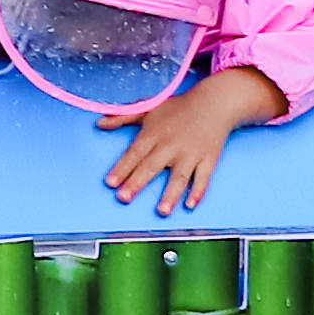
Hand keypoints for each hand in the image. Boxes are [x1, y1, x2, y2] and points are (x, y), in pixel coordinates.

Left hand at [100, 63, 284, 214]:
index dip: (121, 168)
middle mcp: (171, 145)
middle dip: (137, 182)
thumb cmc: (178, 107)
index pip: (134, 154)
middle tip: (124, 198)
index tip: (110, 183)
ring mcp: (191, 154)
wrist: (213, 103)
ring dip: (170, 194)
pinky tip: (190, 204)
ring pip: (179, 177)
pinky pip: (204, 178)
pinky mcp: (209, 159)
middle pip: (151, 166)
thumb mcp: (148, 108)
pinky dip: (198, 191)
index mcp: (154, 133)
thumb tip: (100, 122)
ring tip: (161, 211)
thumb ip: (122, 117)